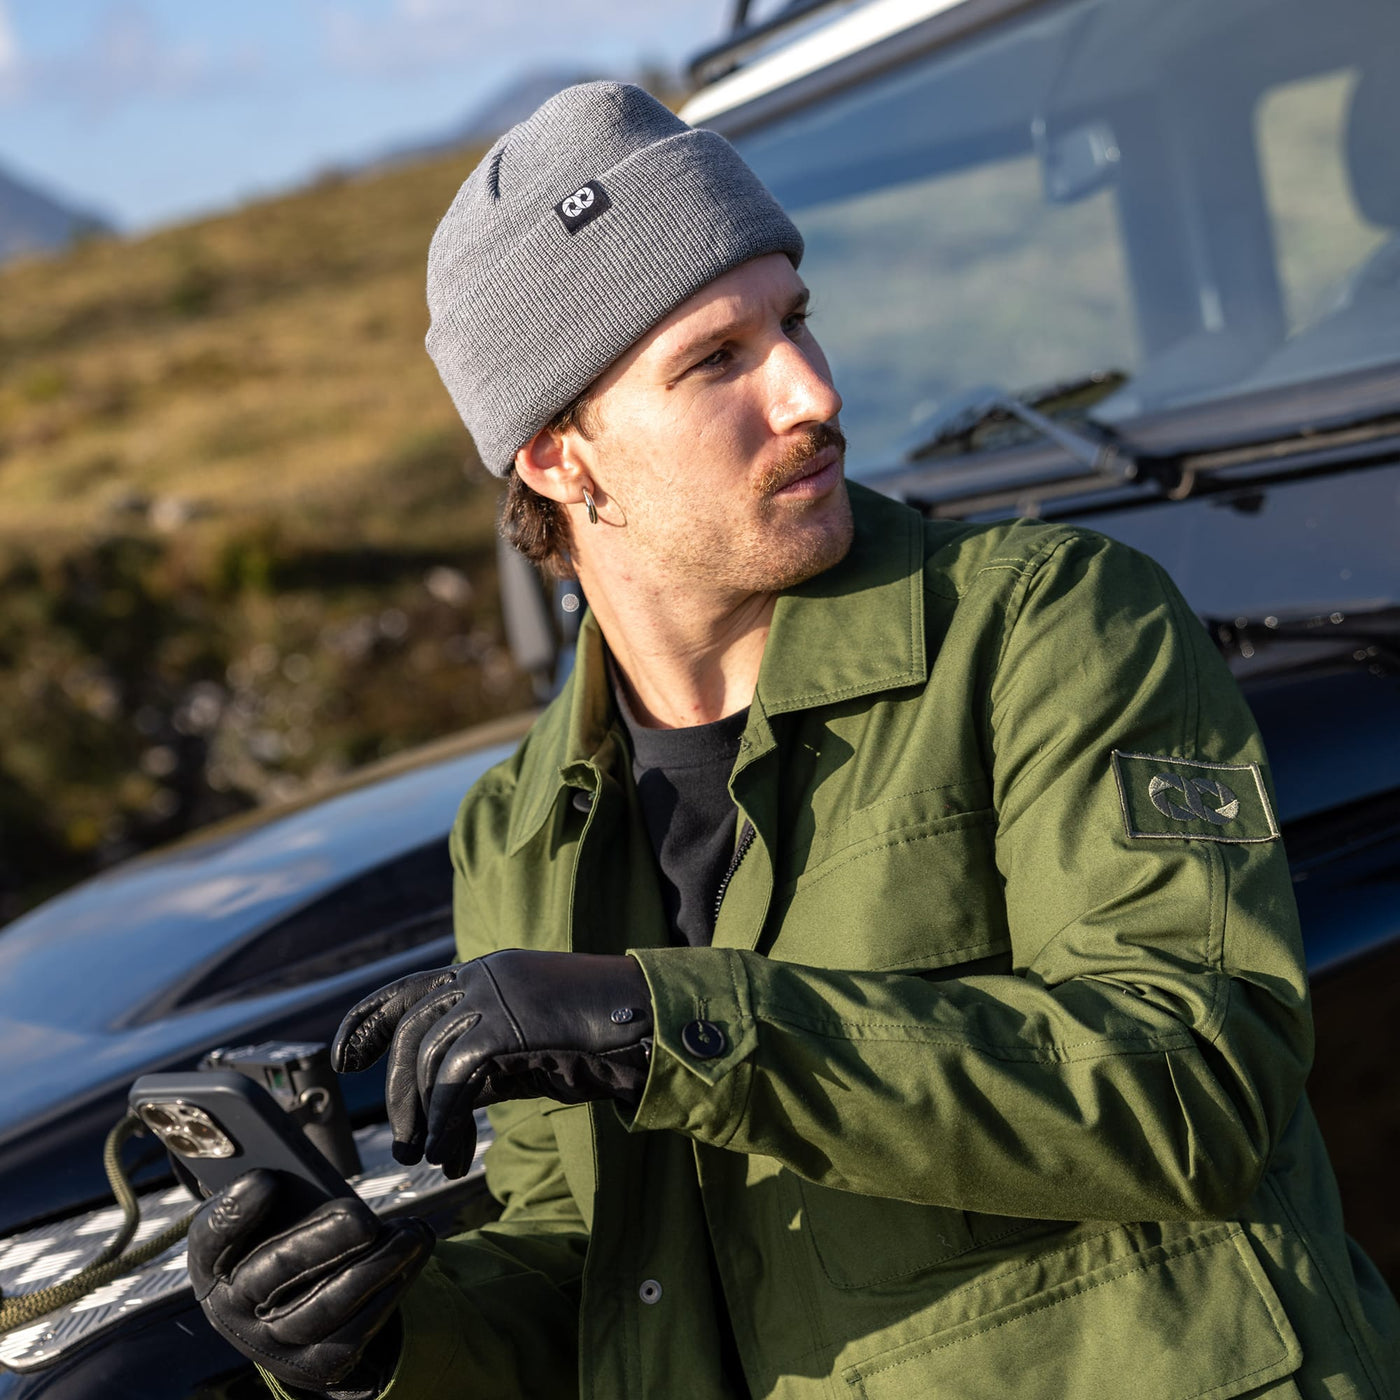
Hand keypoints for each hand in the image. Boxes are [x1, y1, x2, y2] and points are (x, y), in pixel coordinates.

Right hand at [186, 1169, 433, 1394]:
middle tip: (363, 1216)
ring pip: (321, 1309)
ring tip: (412, 1233)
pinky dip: (387, 1294)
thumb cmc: (289, 1237)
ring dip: (373, 1268)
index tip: (267, 1179)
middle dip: (322, 1240)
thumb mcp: (276, 1212)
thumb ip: (279, 1190)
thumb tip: (286, 1172)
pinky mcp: (312, 1366)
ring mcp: (270, 1345)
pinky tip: (411, 1260)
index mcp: (213, 1264)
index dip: (234, 1212)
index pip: (210, 1238)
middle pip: (272, 1274)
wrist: (304, 1304)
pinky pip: (352, 1334)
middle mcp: (232, 1311)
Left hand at [332, 950, 652, 1176]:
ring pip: (430, 1057)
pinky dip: (445, 1121)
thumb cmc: (602, 1041)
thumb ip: (483, 1061)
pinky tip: (452, 1154)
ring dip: (423, 1118)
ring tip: (435, 1157)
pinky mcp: (510, 1022)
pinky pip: (456, 1079)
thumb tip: (436, 1104)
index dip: (368, 1021)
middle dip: (398, 1093)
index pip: (409, 989)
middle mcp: (486, 975)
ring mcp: (498, 994)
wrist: (657, 1027)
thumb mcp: (529, 1048)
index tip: (344, 1057)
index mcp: (489, 972)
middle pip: (412, 1031)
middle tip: (403, 1143)